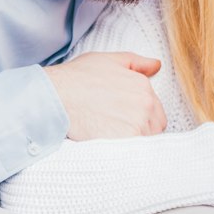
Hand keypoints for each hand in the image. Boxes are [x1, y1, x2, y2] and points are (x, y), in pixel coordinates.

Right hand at [46, 51, 167, 140]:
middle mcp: (146, 105)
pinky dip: (125, 152)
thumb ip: (137, 63)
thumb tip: (156, 65)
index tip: (123, 118)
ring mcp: (137, 124)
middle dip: (141, 130)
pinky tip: (110, 143)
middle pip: (154, 129)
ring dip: (133, 141)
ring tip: (111, 135)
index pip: (157, 113)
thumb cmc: (78, 77)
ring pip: (146, 142)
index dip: (142, 117)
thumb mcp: (109, 61)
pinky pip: (134, 153)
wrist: (56, 96)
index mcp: (144, 87)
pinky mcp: (126, 141)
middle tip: (117, 128)